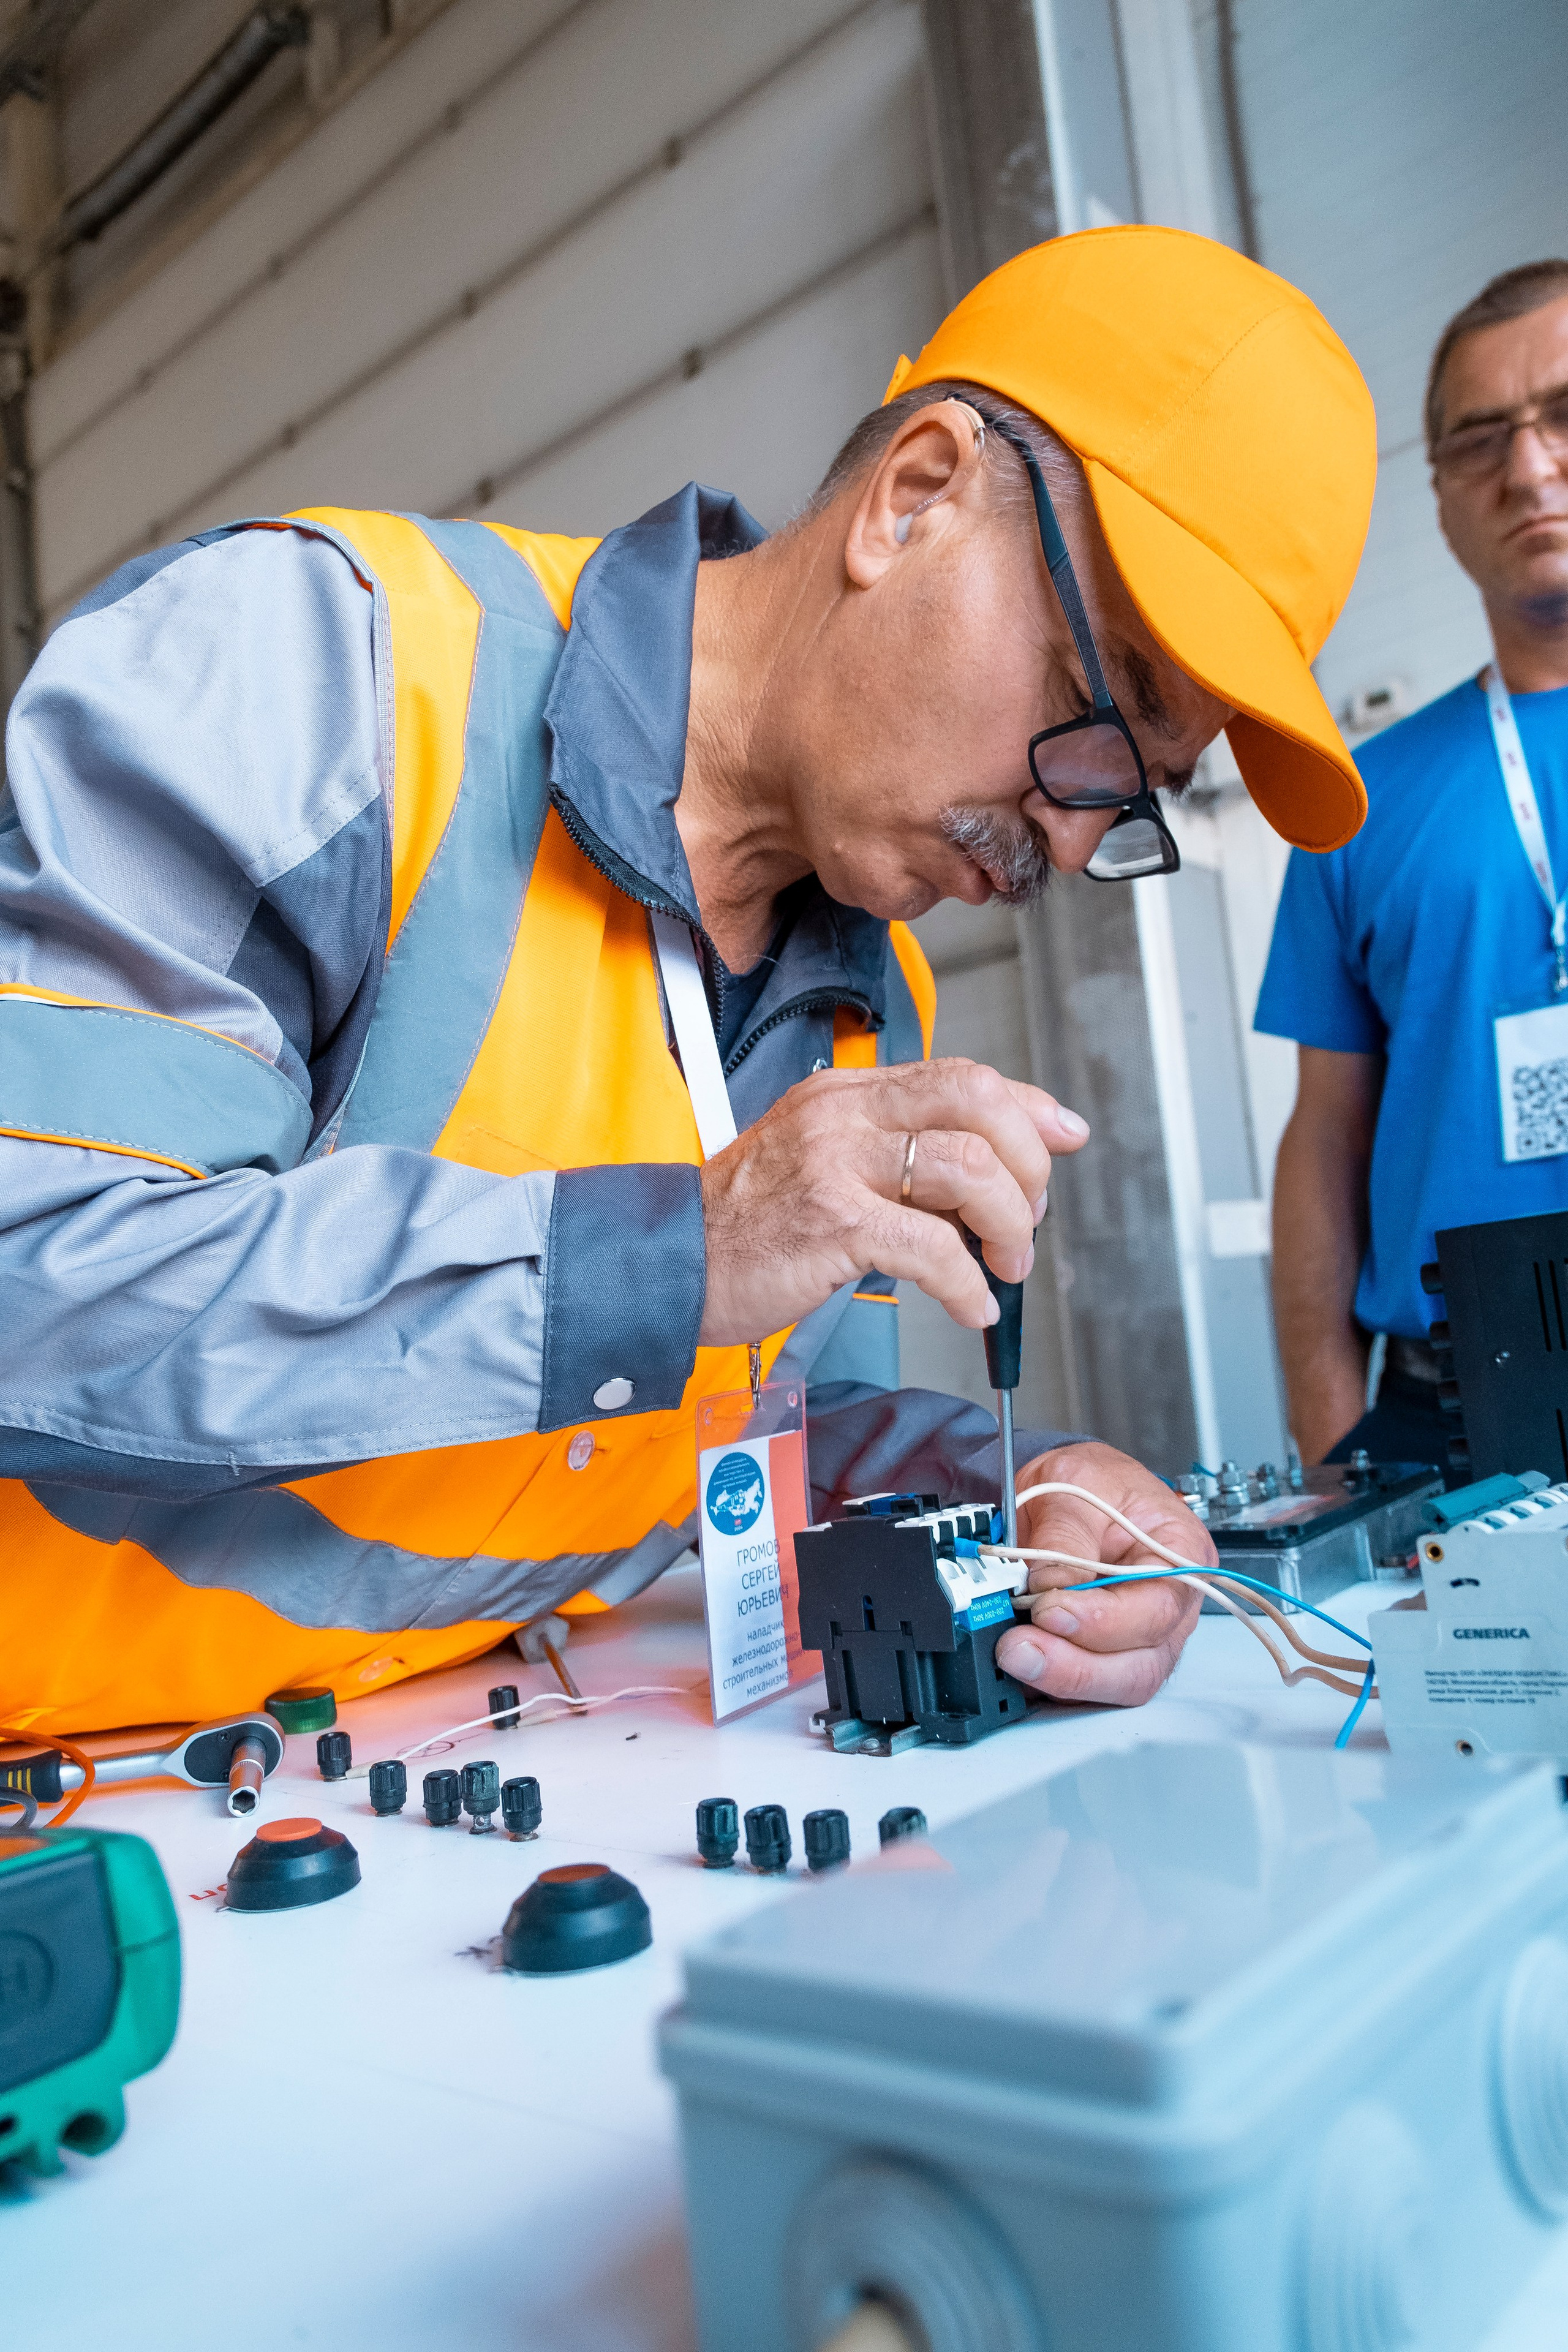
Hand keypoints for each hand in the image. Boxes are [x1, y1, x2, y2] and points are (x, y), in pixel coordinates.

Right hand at [698, 1057, 1088, 1344]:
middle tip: (1028, 1219)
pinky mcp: (832, 1222)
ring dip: (1007, 1226)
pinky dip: (969, 1285)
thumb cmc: (746, 1225)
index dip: (1027, 1107)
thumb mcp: (825, 1165)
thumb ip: (899, 1161)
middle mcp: (845, 1115)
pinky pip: (933, 1248)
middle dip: (1028, 1164)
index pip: (962, 1076)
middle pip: (977, 1103)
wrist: (671, 1261)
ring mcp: (837, 1164)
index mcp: (848, 1095)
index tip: (1064, 1136)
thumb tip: (989, 1181)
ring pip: (968, 1169)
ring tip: (1003, 1267)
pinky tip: (972, 1306)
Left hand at [992, 1440, 1212, 1706]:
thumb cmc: (1088, 1482)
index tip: (1049, 1609)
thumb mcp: (1074, 1483)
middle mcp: (1168, 1607)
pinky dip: (1048, 1684)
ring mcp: (1137, 1638)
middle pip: (1142, 1665)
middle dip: (1077, 1667)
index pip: (1158, 1607)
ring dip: (1059, 1679)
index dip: (1104, 1620)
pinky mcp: (1102, 1656)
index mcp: (1179, 1553)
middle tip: (1019, 1649)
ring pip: (1113, 1685)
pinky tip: (1018, 1666)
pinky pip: (1083, 1688)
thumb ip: (1064, 1536)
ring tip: (1011, 1654)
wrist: (1064, 1491)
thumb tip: (1049, 1586)